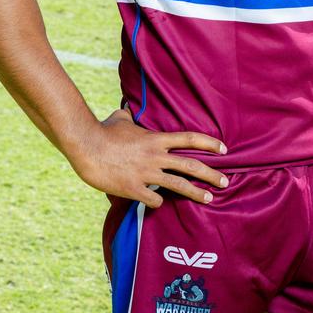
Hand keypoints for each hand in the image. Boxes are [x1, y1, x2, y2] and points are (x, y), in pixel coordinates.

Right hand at [64, 107, 228, 208]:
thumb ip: (128, 115)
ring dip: (197, 193)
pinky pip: (154, 200)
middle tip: (225, 181)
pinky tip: (158, 204)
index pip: (190, 138)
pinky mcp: (135, 189)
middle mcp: (156, 156)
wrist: (87, 146)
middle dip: (211, 174)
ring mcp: (146, 174)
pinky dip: (159, 203)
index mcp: (155, 139)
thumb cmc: (102, 131)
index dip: (209, 143)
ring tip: (210, 199)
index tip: (224, 149)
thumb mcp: (119, 118)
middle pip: (191, 165)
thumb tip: (126, 108)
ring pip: (179, 185)